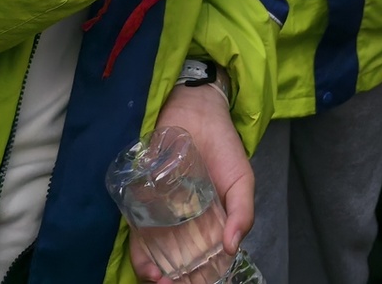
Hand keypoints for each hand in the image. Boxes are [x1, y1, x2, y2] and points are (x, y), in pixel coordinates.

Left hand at [129, 82, 252, 278]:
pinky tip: (149, 270)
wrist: (196, 114)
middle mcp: (185, 226)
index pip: (206, 261)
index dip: (202, 278)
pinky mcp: (143, 205)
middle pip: (179, 264)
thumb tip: (232, 249)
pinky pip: (139, 238)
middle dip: (178, 282)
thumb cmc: (223, 149)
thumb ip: (242, 213)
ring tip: (162, 283)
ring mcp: (163, 217)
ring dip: (157, 276)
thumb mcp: (242, 181)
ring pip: (158, 257)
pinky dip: (141, 259)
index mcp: (211, 225)